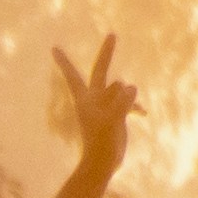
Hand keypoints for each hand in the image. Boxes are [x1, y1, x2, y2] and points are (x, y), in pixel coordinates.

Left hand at [52, 31, 137, 179]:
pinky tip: (144, 114)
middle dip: (107, 54)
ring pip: (120, 89)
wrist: (103, 162)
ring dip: (127, 98)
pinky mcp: (116, 114)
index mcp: (84, 98)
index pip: (72, 75)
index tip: (53, 48)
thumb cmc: (101, 142)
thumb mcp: (112, 121)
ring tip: (124, 115)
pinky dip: (135, 106)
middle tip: (112, 35)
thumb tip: (132, 87)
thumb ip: (122, 103)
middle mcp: (94, 98)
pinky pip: (129, 102)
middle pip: (101, 70)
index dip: (64, 62)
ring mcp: (106, 105)